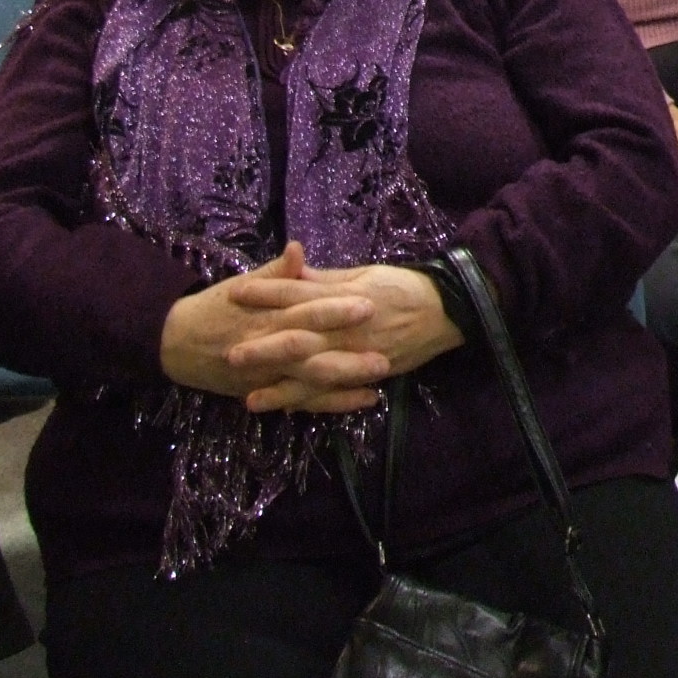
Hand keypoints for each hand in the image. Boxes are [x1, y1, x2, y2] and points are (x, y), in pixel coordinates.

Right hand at [158, 243, 383, 412]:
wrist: (174, 343)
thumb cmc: (214, 308)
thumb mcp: (242, 285)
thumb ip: (276, 272)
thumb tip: (298, 248)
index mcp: (266, 315)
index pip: (305, 311)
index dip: (336, 309)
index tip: (368, 303)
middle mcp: (268, 348)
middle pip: (313, 353)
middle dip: (348, 354)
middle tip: (385, 352)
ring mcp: (268, 375)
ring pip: (311, 383)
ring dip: (347, 381)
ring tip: (382, 377)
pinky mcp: (268, 392)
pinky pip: (304, 402)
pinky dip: (334, 403)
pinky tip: (365, 399)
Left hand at [241, 262, 463, 410]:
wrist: (446, 311)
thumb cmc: (403, 285)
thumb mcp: (364, 272)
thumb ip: (325, 278)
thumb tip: (291, 268)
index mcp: (345, 297)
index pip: (299, 292)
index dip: (266, 292)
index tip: (234, 293)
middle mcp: (348, 329)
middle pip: (299, 338)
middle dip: (264, 348)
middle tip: (231, 355)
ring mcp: (358, 355)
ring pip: (314, 374)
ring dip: (282, 387)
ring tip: (250, 399)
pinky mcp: (369, 374)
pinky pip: (336, 392)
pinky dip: (313, 401)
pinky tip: (288, 408)